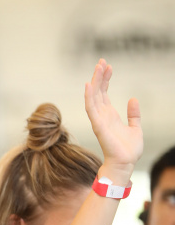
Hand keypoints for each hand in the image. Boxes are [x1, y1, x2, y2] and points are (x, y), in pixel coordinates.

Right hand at [84, 59, 142, 181]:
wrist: (126, 163)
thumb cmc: (129, 150)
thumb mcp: (136, 127)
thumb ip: (133, 114)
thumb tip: (132, 99)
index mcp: (110, 116)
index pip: (104, 94)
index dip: (105, 80)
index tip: (108, 66)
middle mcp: (102, 116)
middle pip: (97, 92)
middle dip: (99, 76)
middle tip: (101, 61)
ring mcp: (99, 120)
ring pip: (93, 97)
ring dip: (94, 82)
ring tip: (98, 67)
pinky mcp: (98, 125)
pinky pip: (91, 109)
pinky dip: (89, 96)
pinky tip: (89, 84)